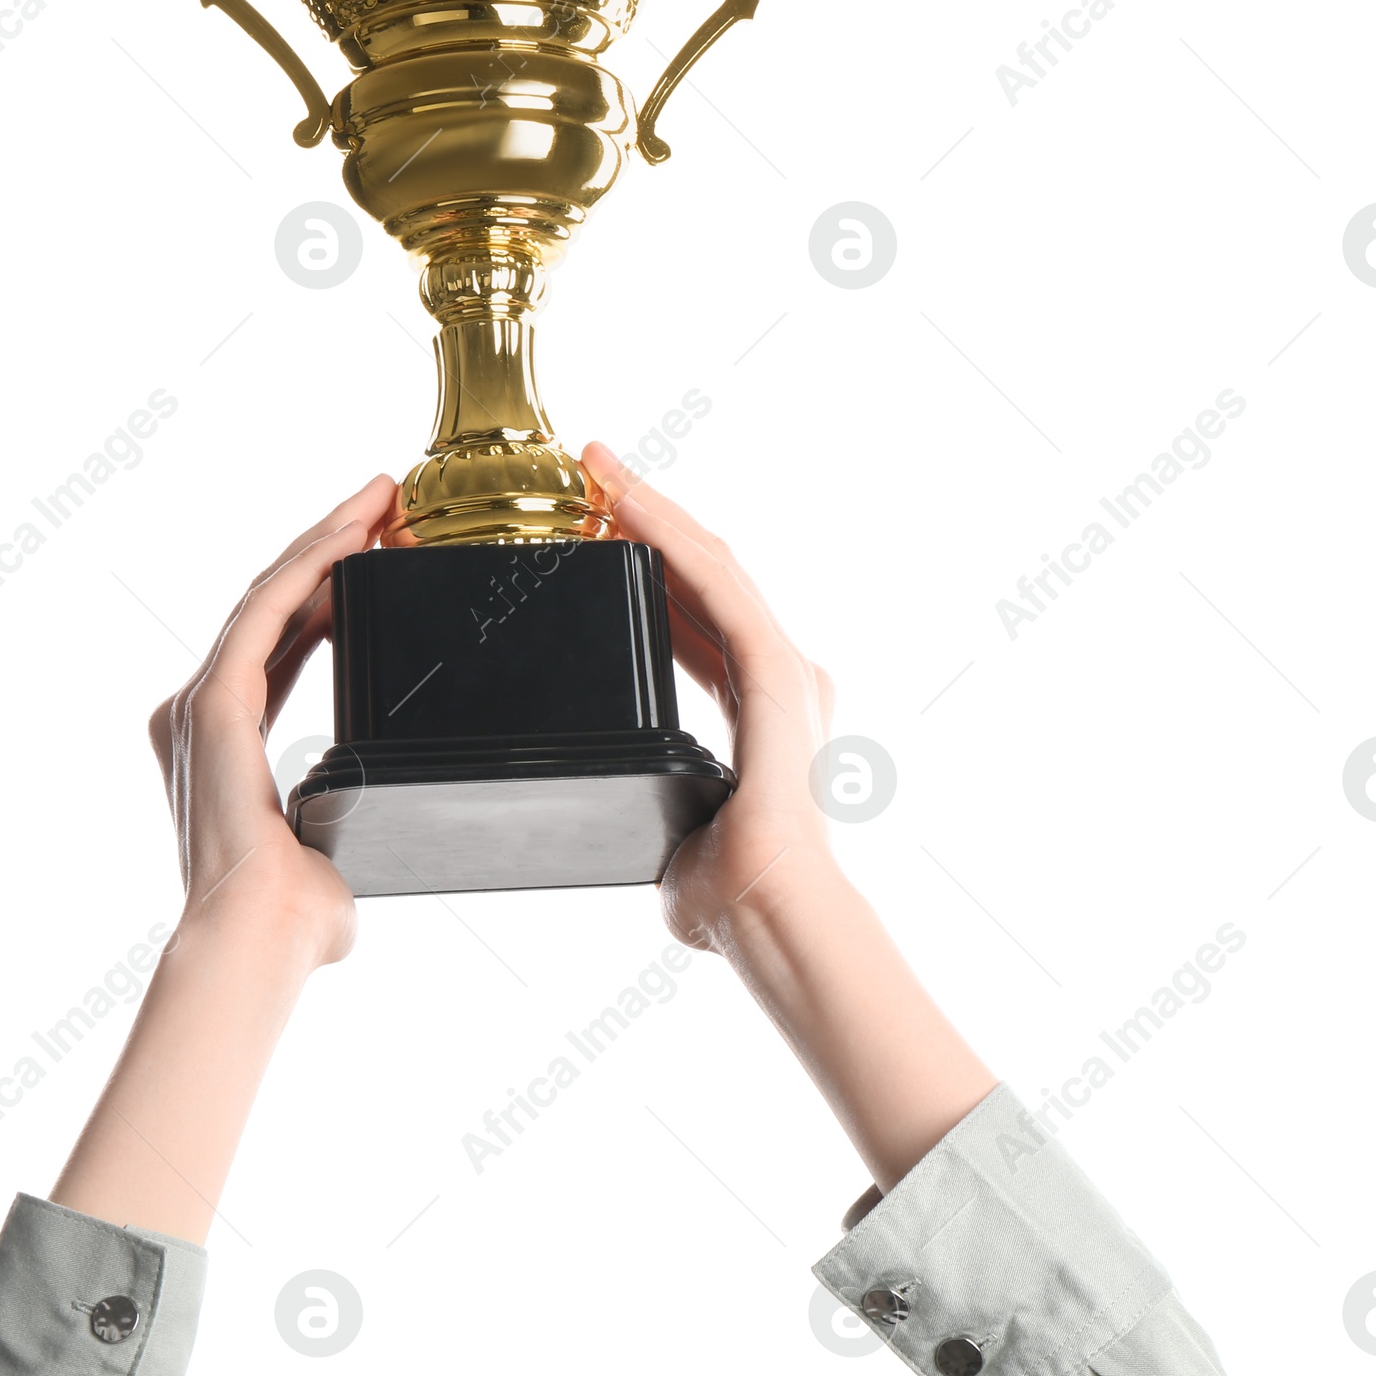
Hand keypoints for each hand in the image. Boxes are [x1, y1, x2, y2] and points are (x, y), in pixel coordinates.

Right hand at [147, 473, 398, 968]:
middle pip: (273, 602)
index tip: (377, 548)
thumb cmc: (297, 915)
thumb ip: (337, 826)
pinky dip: (310, 566)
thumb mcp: (331, 841)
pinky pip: (267, 612)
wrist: (260, 937)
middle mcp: (199, 711)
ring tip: (380, 497)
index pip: (281, 638)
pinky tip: (351, 532)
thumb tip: (351, 858)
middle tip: (386, 501)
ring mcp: (199, 702)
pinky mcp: (212, 701)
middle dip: (331, 545)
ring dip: (327, 538)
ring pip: (270, 594)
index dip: (327, 586)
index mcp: (222, 739)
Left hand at [580, 442, 836, 952]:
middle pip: (703, 573)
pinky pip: (714, 585)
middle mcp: (780, 674)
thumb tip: (648, 828)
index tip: (599, 522)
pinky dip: (668, 537)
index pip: (696, 612)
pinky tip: (628, 503)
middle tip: (592, 471)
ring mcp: (783, 665)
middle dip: (647, 516)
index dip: (650, 562)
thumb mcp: (675, 816)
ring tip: (600, 467)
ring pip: (709, 563)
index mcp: (761, 706)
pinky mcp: (774, 667)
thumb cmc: (724, 888)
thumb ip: (664, 798)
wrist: (766, 909)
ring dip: (652, 509)